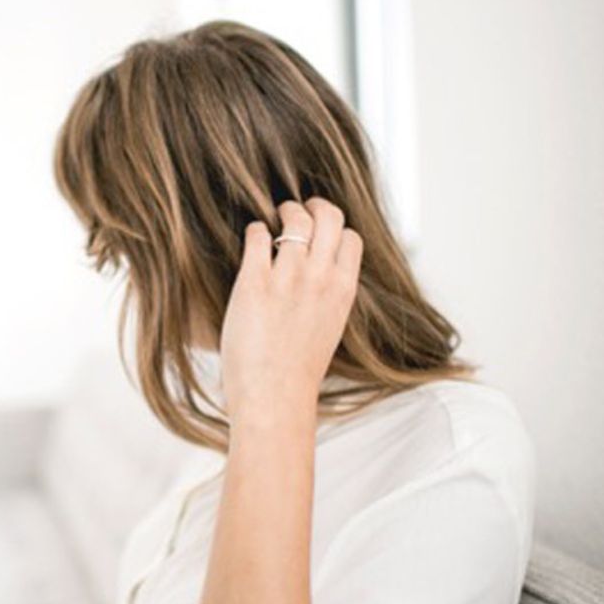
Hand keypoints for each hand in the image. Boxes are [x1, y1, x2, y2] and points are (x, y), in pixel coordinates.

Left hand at [219, 197, 362, 430]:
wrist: (275, 398)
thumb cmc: (298, 372)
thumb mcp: (330, 329)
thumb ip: (329, 298)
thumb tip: (322, 279)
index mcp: (343, 291)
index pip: (351, 238)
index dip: (335, 227)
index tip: (321, 226)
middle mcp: (320, 278)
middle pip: (328, 216)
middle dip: (313, 206)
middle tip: (296, 209)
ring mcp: (288, 278)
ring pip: (294, 219)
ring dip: (282, 212)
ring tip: (273, 218)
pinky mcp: (255, 282)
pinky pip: (257, 236)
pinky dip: (255, 230)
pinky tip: (252, 239)